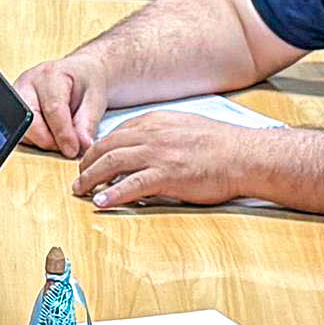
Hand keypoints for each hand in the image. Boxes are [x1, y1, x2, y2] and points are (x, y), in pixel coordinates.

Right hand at [15, 50, 115, 155]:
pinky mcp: (14, 110)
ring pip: (23, 131)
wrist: (82, 72)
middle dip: (50, 141)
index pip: (53, 109)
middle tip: (69, 146)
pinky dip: (38, 140)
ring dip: (44, 141)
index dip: (63, 134)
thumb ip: (88, 124)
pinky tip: (53, 133)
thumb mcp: (96, 99)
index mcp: (50, 75)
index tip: (73, 150)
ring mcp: (18, 97)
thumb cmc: (89, 81)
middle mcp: (28, 83)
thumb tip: (82, 146)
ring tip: (63, 136)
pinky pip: (22, 134)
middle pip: (30, 122)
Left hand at [75, 113, 275, 210]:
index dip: (98, 148)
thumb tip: (144, 149)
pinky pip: (131, 185)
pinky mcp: (167, 175)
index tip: (90, 161)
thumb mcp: (185, 128)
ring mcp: (158, 154)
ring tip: (80, 191)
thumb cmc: (221, 146)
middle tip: (78, 178)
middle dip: (86, 163)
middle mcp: (152, 134)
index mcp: (156, 121)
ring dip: (91, 178)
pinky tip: (101, 203)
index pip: (116, 133)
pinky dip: (112, 194)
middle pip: (106, 147)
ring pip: (111, 163)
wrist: (245, 156)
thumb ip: (161, 135)